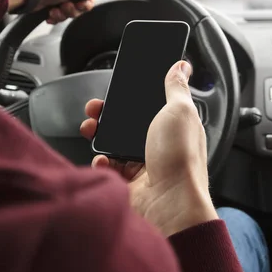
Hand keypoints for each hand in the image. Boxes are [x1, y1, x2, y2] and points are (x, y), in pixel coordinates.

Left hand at [2, 0, 129, 22]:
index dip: (87, 5)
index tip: (81, 3)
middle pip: (79, 9)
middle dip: (73, 10)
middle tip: (66, 5)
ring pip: (68, 15)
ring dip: (63, 14)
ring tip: (55, 8)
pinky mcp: (48, 6)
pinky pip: (57, 19)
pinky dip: (54, 18)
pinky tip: (49, 13)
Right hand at [80, 61, 217, 236]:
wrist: (169, 204)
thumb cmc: (181, 159)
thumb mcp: (180, 111)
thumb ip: (176, 87)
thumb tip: (180, 67)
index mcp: (175, 125)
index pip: (151, 104)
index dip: (134, 95)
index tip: (118, 88)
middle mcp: (161, 144)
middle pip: (129, 122)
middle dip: (109, 114)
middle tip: (96, 109)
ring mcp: (145, 164)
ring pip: (115, 143)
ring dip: (100, 135)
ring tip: (91, 129)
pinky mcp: (130, 183)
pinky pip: (109, 167)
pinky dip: (102, 162)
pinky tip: (104, 159)